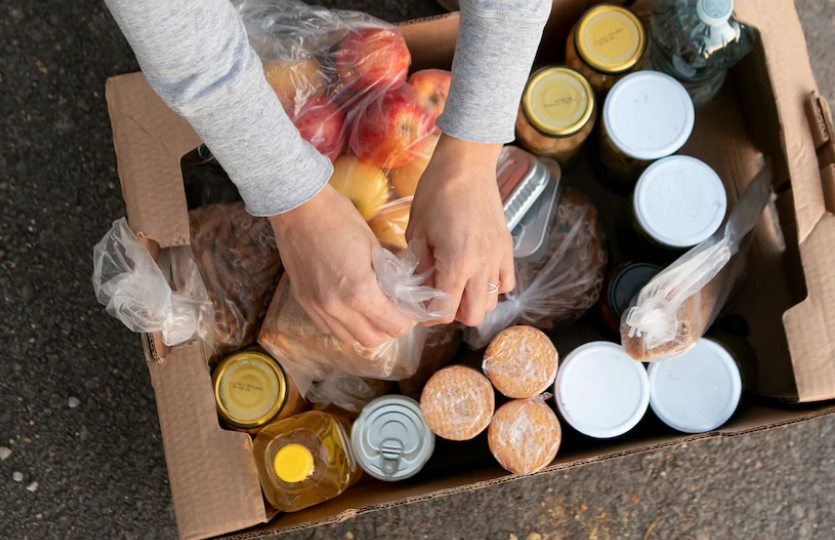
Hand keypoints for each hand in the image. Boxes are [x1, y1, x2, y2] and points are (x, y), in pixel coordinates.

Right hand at [269, 185, 415, 346]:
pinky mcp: (303, 302)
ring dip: (365, 329)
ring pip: (348, 338)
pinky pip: (328, 327)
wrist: (298, 208)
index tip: (410, 309)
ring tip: (372, 310)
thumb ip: (389, 275)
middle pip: (373, 339)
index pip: (394, 326)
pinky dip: (343, 324)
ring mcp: (317, 307)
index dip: (407, 320)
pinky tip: (349, 306)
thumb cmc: (339, 218)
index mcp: (359, 291)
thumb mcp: (374, 245)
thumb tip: (402, 292)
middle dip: (389, 328)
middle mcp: (336, 307)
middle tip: (394, 310)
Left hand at [406, 134, 514, 325]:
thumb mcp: (417, 232)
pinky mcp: (507, 248)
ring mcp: (498, 257)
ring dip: (472, 301)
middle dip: (453, 313)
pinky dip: (492, 287)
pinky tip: (477, 274)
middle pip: (473, 316)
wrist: (466, 165)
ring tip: (457, 286)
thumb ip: (420, 266)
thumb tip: (420, 289)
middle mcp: (482, 265)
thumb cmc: (435, 193)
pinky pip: (506, 283)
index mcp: (456, 263)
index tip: (420, 306)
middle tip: (438, 298)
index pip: (445, 310)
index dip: (429, 314)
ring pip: (491, 303)